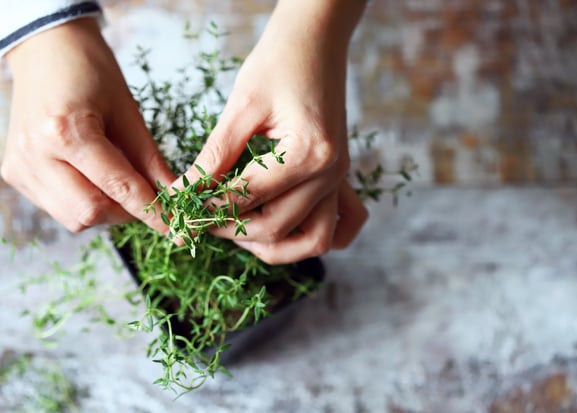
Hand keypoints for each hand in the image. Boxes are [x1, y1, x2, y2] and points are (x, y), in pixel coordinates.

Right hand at [1, 18, 173, 232]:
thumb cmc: (91, 71)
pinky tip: (94, 178)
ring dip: (106, 211)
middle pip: (90, 213)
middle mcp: (35, 153)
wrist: (47, 50)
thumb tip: (177, 196)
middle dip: (126, 213)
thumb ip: (150, 160)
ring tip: (118, 183)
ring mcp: (19, 166)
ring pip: (73, 217)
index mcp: (66, 131)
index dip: (151, 211)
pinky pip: (57, 207)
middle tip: (146, 198)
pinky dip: (84, 202)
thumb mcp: (128, 112)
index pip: (118, 187)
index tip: (175, 226)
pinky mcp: (14, 173)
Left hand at [174, 0, 367, 263]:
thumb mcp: (241, 107)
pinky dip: (311, 235)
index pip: (246, 199)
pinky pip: (338, 226)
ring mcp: (339, 178)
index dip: (206, 209)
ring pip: (311, 240)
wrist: (317, 38)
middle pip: (275, 228)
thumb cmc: (280, 61)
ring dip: (272, 244)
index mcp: (308, 154)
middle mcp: (329, 174)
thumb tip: (185, 192)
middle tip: (198, 218)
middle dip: (230, 229)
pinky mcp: (338, 177)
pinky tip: (285, 229)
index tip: (178, 212)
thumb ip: (215, 156)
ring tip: (237, 228)